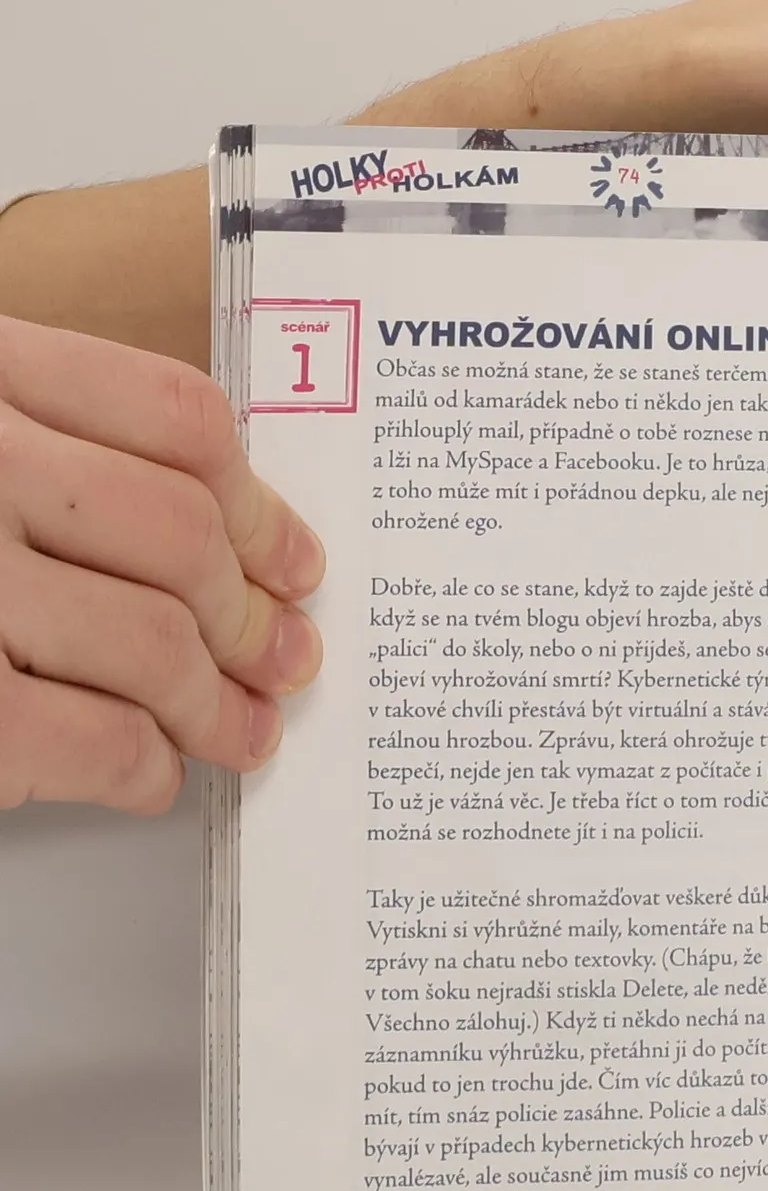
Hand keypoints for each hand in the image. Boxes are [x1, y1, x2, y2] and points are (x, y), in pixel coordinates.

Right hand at [0, 316, 324, 812]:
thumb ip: (50, 448)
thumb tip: (221, 547)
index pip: (173, 417)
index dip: (259, 504)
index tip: (293, 560)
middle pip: (182, 533)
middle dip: (254, 616)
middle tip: (285, 659)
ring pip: (154, 640)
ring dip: (216, 705)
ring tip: (238, 731)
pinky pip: (95, 738)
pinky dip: (143, 768)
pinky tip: (147, 773)